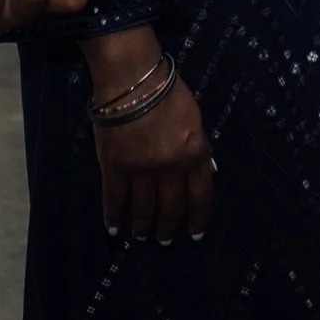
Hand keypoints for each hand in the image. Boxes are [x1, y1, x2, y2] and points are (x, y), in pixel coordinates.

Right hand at [86, 28, 214, 243]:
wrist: (132, 79)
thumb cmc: (167, 91)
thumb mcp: (195, 119)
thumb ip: (199, 148)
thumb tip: (206, 172)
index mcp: (195, 155)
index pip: (201, 197)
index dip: (198, 219)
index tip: (195, 234)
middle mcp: (170, 169)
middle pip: (171, 209)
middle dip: (169, 228)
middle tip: (165, 240)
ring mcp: (141, 171)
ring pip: (144, 210)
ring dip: (144, 227)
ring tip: (142, 236)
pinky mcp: (115, 168)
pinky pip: (115, 200)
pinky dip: (113, 216)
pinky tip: (114, 228)